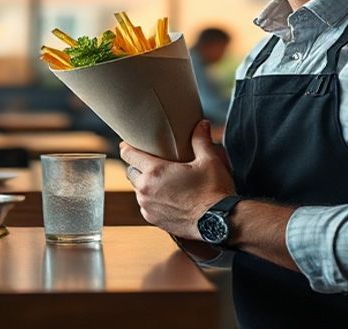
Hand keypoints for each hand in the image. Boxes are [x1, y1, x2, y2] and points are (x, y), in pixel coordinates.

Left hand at [119, 119, 235, 239]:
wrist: (220, 222)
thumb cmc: (213, 191)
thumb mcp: (209, 160)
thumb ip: (201, 140)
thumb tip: (202, 124)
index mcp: (155, 172)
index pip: (129, 154)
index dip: (127, 146)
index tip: (128, 143)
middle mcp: (146, 190)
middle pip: (131, 172)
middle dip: (138, 166)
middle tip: (151, 161)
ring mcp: (148, 207)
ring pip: (138, 190)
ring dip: (145, 183)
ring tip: (160, 179)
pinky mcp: (154, 220)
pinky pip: (145, 205)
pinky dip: (152, 199)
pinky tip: (166, 196)